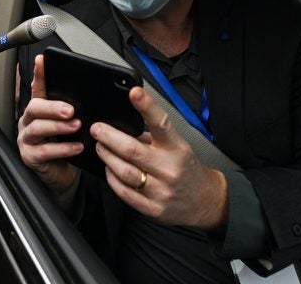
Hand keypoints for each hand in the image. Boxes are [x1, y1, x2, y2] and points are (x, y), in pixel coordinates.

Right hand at [17, 55, 81, 208]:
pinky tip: (76, 147)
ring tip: (76, 126)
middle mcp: (30, 121)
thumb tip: (95, 99)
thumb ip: (76, 112)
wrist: (63, 175)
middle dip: (52, 107)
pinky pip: (44, 151)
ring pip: (37, 128)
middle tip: (70, 109)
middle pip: (34, 107)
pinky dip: (62, 149)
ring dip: (58, 127)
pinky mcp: (30, 157)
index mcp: (40, 110)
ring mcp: (27, 139)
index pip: (39, 87)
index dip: (40, 74)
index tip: (42, 60)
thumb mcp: (72, 125)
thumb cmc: (68, 147)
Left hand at [90, 86, 227, 229]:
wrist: (204, 201)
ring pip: (124, 171)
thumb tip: (122, 126)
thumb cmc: (185, 168)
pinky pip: (124, 192)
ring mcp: (160, 190)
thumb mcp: (176, 146)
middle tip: (96, 128)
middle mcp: (169, 168)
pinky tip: (109, 169)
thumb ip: (152, 137)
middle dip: (108, 137)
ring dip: (107, 156)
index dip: (147, 106)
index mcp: (176, 148)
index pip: (161, 123)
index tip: (134, 92)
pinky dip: (112, 178)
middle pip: (131, 150)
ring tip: (100, 147)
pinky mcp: (152, 208)